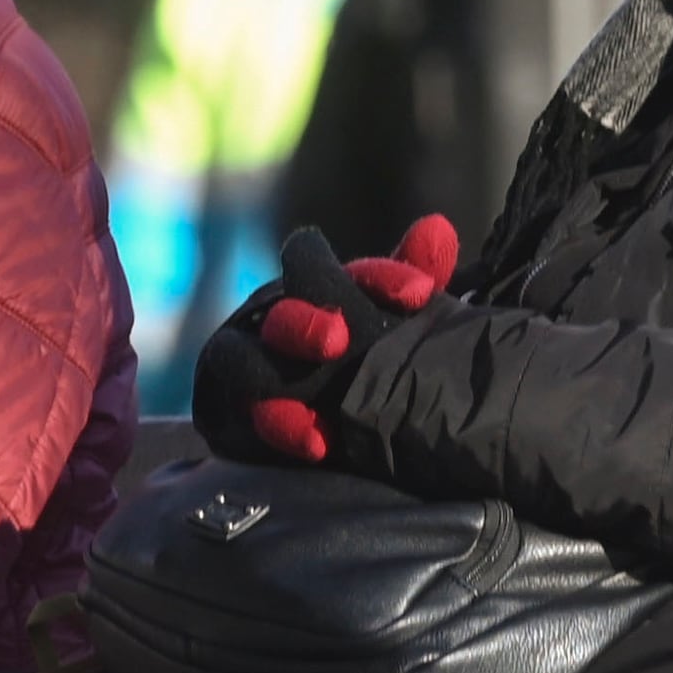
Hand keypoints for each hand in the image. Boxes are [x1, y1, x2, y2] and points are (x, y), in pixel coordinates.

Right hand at [191, 215, 456, 464]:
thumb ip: (417, 274)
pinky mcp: (235, 413)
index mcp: (310, 285)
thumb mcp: (396, 316)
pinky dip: (281, 429)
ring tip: (320, 416)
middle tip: (338, 339)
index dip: (367, 275)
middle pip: (279, 314)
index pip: (318, 260)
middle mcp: (273, 320)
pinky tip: (318, 446)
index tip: (420, 293)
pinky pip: (243, 419)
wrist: (328, 417)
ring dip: (277, 387)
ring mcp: (248, 365)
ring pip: (239, 360)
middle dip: (303, 325)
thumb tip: (436, 227)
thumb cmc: (370, 352)